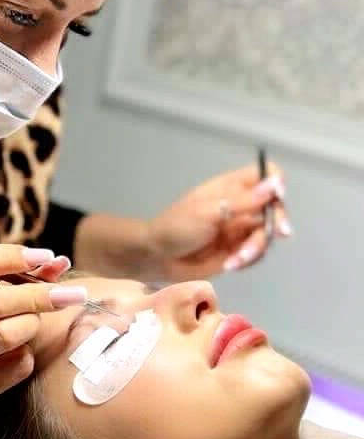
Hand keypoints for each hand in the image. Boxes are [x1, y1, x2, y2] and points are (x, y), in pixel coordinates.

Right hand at [0, 244, 84, 432]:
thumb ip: (12, 280)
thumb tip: (58, 262)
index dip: (7, 257)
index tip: (44, 256)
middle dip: (36, 294)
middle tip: (69, 294)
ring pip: (2, 335)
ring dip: (31, 325)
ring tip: (36, 323)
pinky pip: (14, 367)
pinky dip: (27, 357)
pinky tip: (22, 354)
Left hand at [147, 163, 289, 282]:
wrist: (158, 257)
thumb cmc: (177, 227)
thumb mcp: (209, 211)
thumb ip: (243, 201)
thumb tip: (275, 183)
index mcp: (232, 187)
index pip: (265, 174)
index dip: (276, 182)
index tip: (277, 196)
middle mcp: (241, 205)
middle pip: (274, 206)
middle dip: (277, 221)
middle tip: (280, 233)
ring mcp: (240, 228)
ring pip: (267, 234)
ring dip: (256, 248)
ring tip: (235, 259)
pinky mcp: (238, 250)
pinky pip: (257, 254)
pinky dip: (247, 260)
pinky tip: (230, 265)